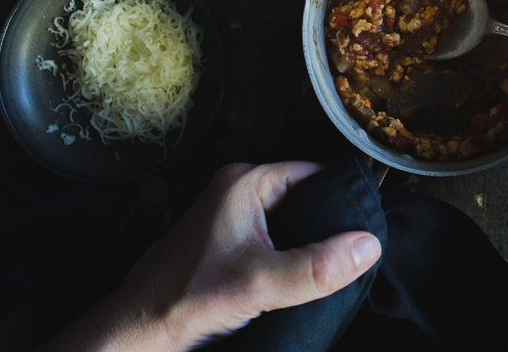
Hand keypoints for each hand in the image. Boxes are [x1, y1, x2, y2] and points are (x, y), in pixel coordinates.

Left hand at [41, 162, 381, 351]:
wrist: (138, 332)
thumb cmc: (183, 299)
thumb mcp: (260, 284)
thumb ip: (316, 267)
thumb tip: (367, 246)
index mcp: (245, 182)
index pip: (316, 174)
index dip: (344, 198)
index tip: (369, 224)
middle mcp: (240, 190)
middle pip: (307, 197)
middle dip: (330, 225)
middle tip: (352, 253)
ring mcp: (234, 215)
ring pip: (294, 221)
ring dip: (310, 244)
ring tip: (331, 267)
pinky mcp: (231, 241)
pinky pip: (278, 238)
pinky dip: (292, 256)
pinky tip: (302, 278)